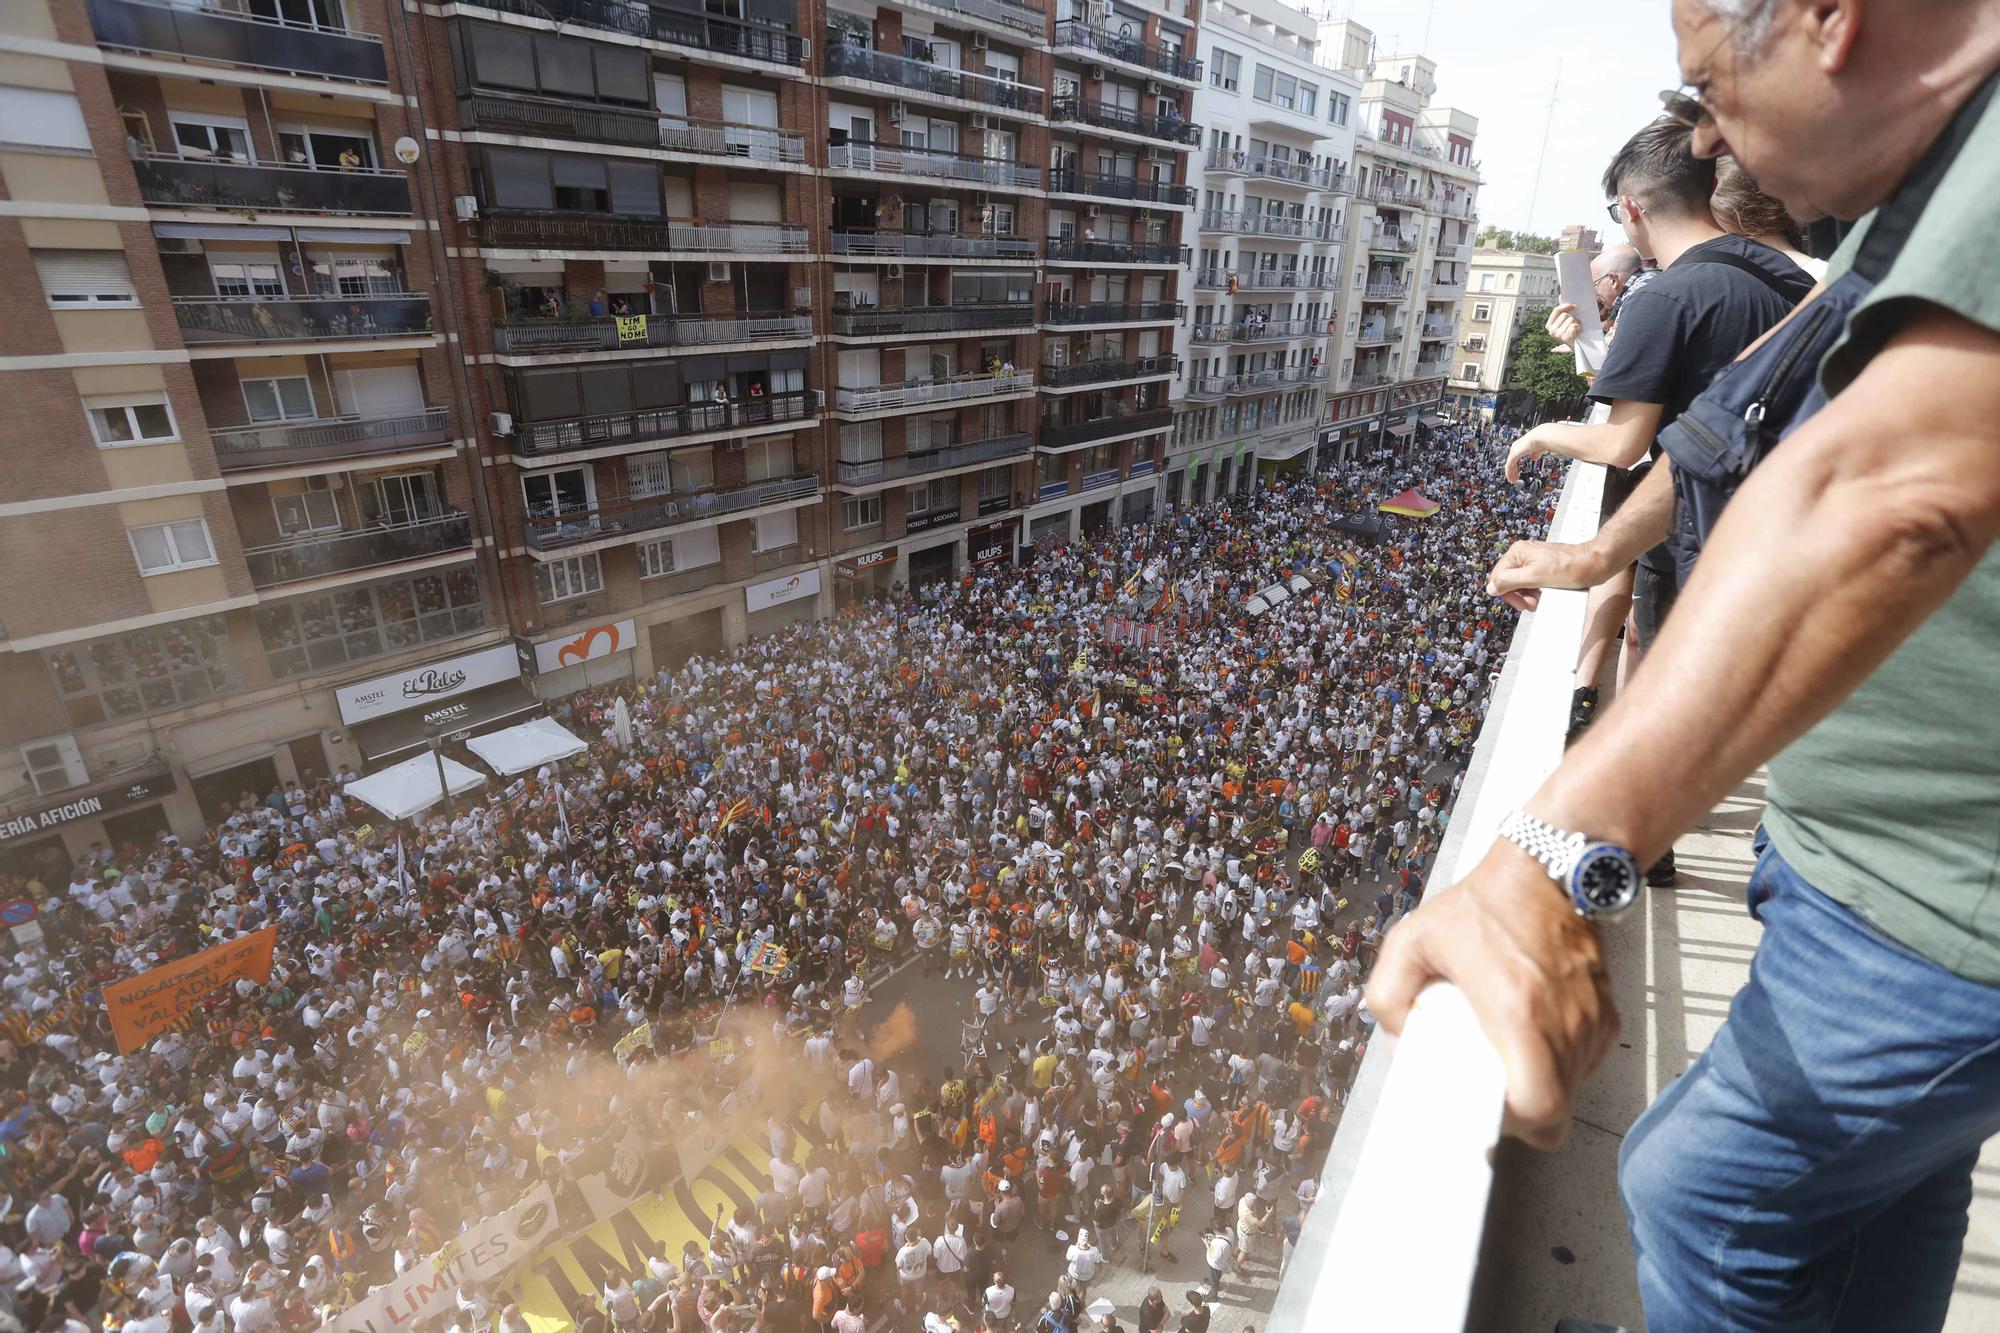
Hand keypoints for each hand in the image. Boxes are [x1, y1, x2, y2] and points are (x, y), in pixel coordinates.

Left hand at [1366, 839, 1616, 1148]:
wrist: (1547, 872)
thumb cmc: (1481, 907)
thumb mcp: (1411, 941)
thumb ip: (1388, 995)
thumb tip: (1400, 1044)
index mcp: (1517, 1012)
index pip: (1540, 1107)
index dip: (1516, 1124)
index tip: (1489, 1108)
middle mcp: (1564, 1023)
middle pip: (1558, 1110)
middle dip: (1524, 1113)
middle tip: (1492, 1089)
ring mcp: (1592, 1020)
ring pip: (1574, 1087)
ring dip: (1543, 1084)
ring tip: (1509, 1055)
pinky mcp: (1608, 1012)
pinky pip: (1588, 1061)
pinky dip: (1562, 1061)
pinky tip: (1533, 1035)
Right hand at [1486, 539, 1603, 610]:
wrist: (1594, 563)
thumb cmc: (1569, 568)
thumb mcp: (1534, 577)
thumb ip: (1509, 582)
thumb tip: (1491, 588)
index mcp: (1517, 553)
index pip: (1498, 578)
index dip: (1507, 594)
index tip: (1521, 604)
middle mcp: (1523, 553)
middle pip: (1508, 580)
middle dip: (1518, 595)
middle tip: (1531, 604)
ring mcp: (1534, 559)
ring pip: (1520, 582)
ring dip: (1527, 595)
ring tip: (1538, 600)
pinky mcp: (1544, 566)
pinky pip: (1531, 581)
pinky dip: (1536, 590)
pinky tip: (1544, 594)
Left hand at [1503, 429, 1550, 481]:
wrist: (1541, 436)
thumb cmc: (1543, 440)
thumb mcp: (1539, 448)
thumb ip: (1536, 453)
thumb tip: (1534, 458)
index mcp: (1522, 444)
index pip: (1517, 455)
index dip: (1517, 463)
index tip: (1518, 469)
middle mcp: (1516, 447)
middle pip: (1511, 460)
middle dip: (1513, 469)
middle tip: (1514, 477)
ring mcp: (1514, 451)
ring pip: (1509, 464)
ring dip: (1511, 473)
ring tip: (1512, 480)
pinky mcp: (1513, 455)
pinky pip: (1509, 466)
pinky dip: (1509, 473)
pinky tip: (1511, 479)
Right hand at [1546, 303, 1582, 346]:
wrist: (1579, 348)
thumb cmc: (1572, 333)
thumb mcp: (1565, 321)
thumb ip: (1562, 310)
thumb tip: (1560, 295)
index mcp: (1549, 325)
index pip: (1557, 310)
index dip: (1566, 306)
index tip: (1574, 306)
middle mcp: (1551, 331)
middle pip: (1565, 315)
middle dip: (1574, 318)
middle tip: (1576, 324)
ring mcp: (1558, 335)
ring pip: (1571, 320)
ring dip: (1577, 323)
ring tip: (1577, 329)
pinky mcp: (1565, 338)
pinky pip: (1574, 325)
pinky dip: (1579, 328)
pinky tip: (1578, 333)